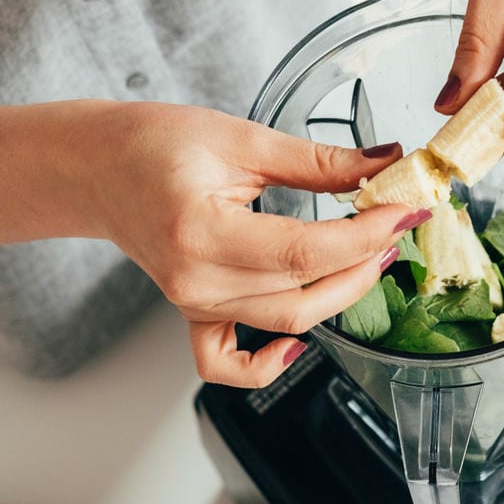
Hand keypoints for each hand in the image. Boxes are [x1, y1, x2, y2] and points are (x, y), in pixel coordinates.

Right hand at [85, 103, 425, 386]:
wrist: (98, 167)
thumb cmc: (154, 143)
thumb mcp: (242, 138)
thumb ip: (317, 160)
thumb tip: (383, 164)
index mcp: (201, 231)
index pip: (306, 250)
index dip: (366, 234)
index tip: (405, 210)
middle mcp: (195, 279)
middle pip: (303, 293)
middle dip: (365, 261)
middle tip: (397, 224)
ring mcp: (192, 303)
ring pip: (285, 321)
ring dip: (340, 293)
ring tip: (371, 252)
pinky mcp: (193, 313)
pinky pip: (226, 363)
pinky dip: (266, 365)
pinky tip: (298, 345)